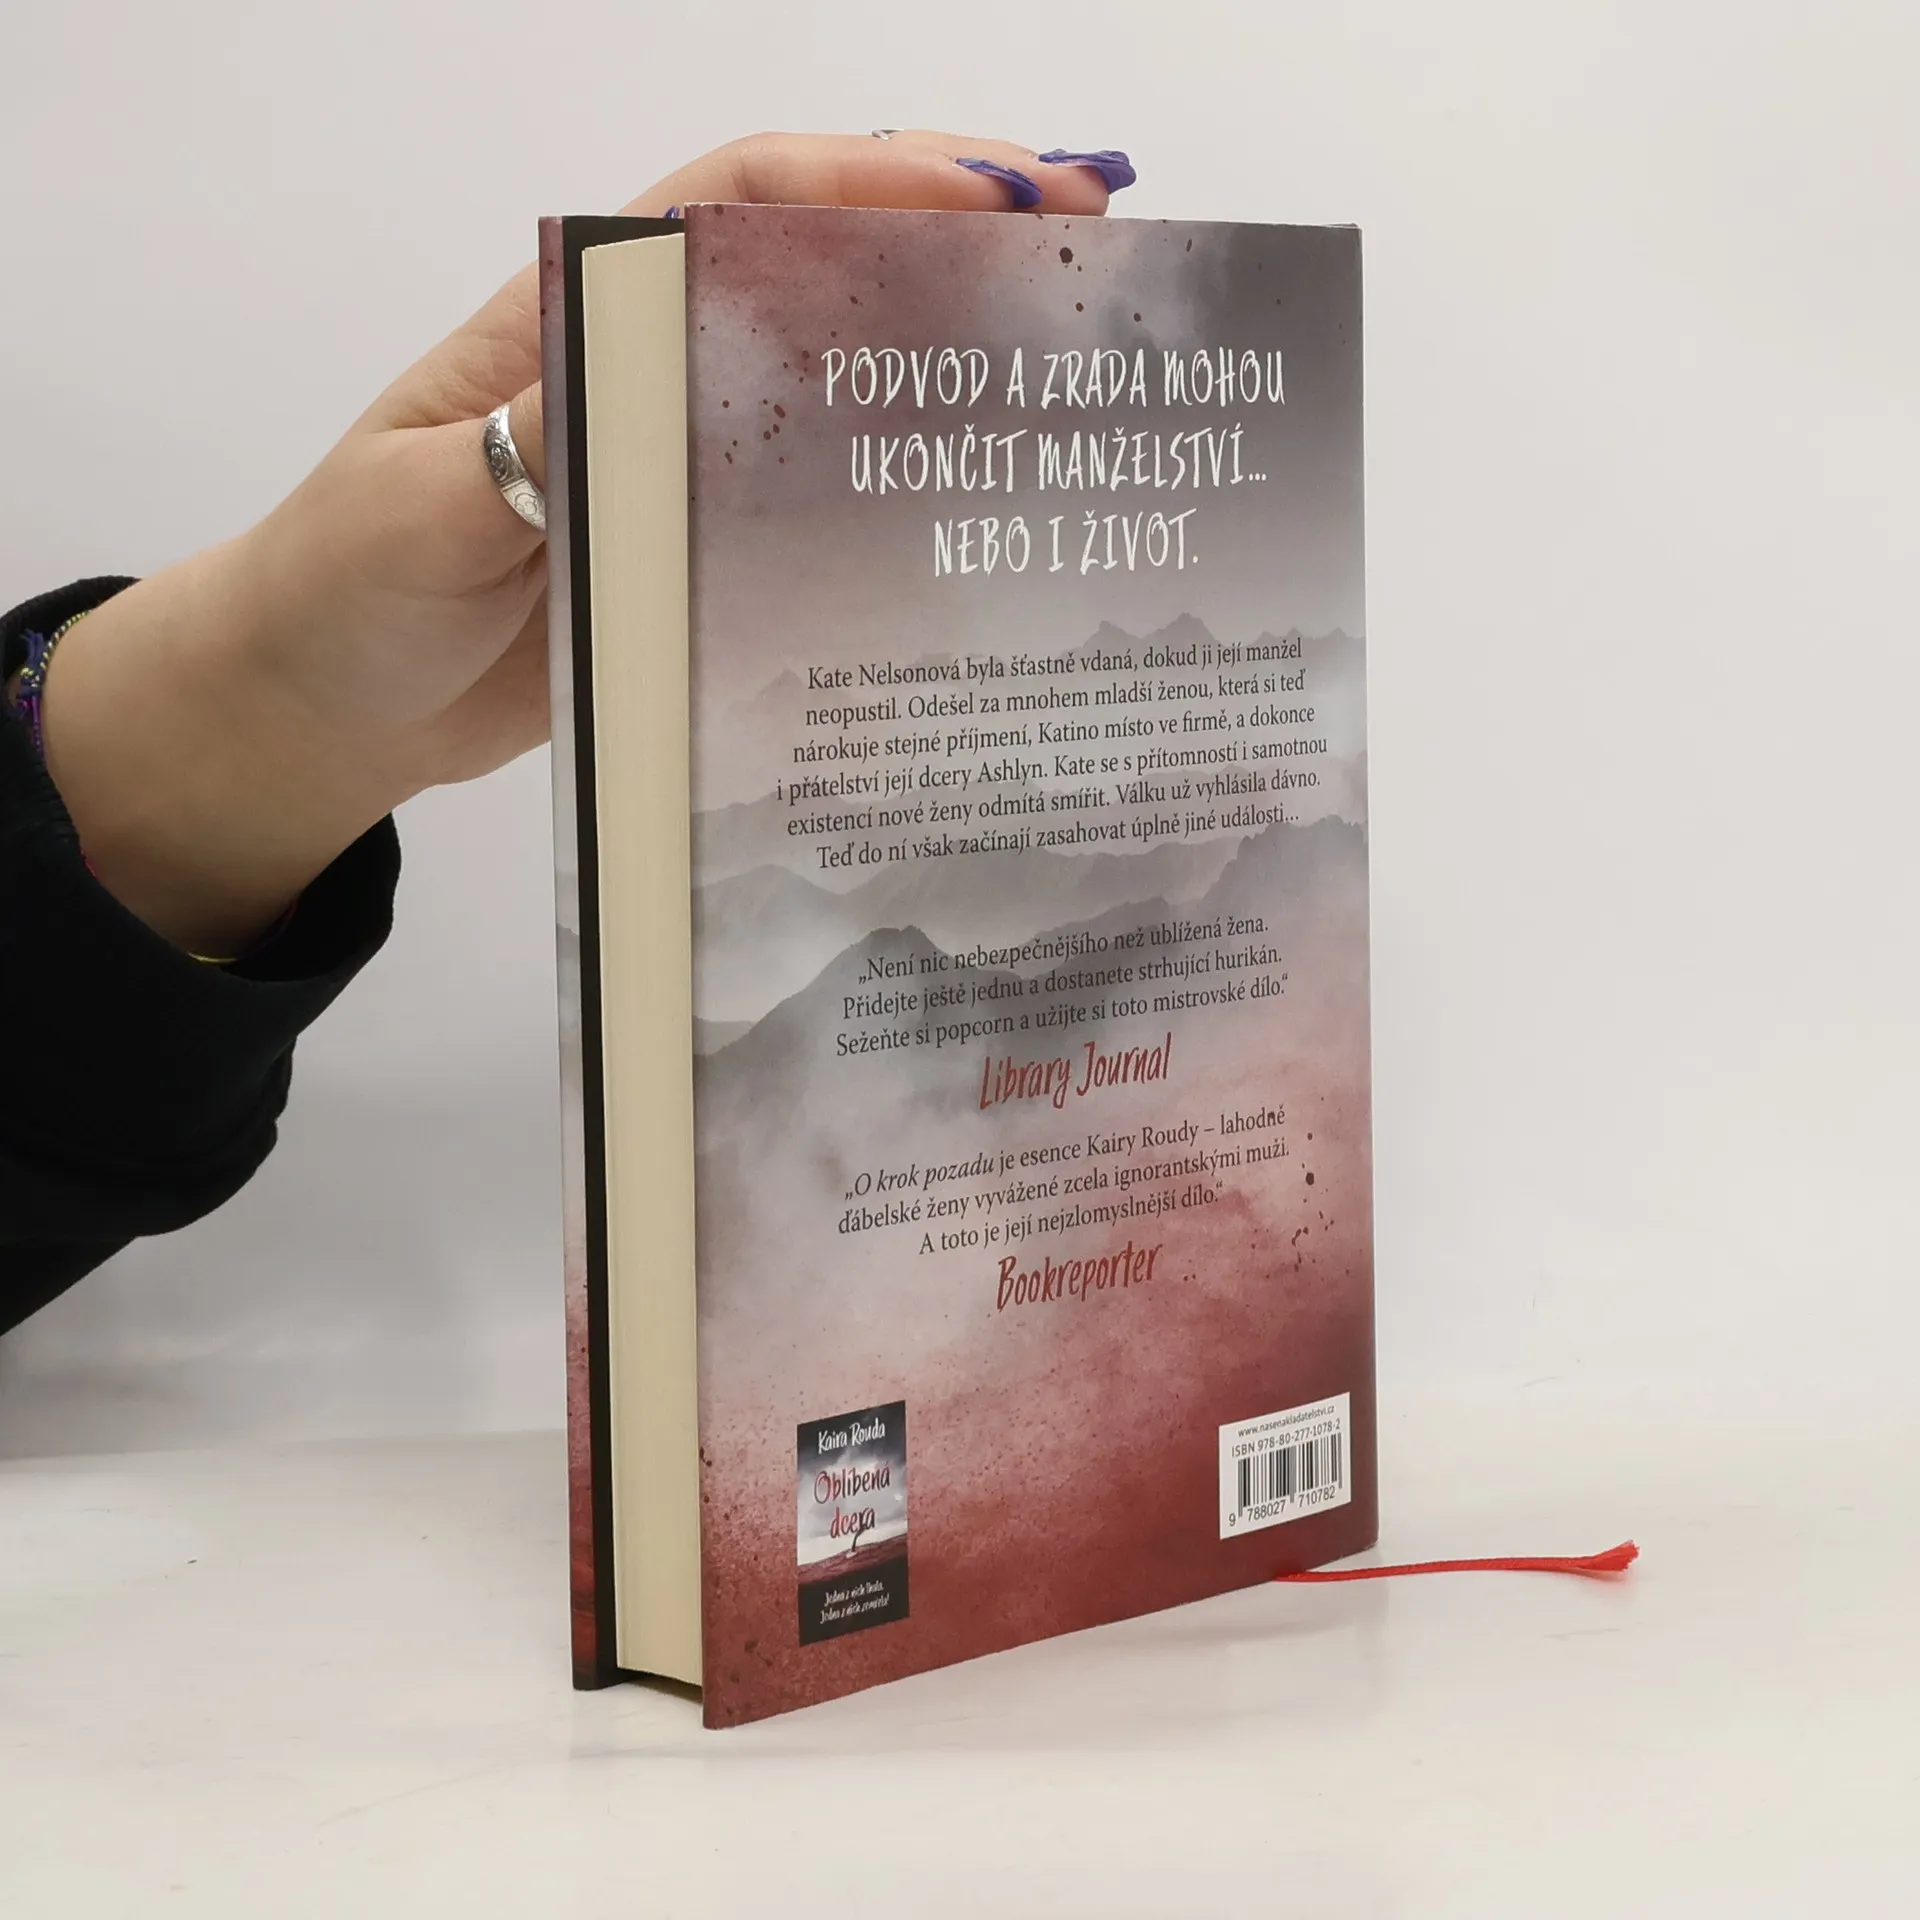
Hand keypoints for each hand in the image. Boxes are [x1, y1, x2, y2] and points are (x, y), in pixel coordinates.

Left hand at [39, 132, 1125, 955]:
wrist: (322, 710)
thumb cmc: (345, 590)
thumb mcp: (417, 508)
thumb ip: (526, 441)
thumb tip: (639, 366)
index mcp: (572, 322)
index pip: (737, 208)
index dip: (870, 182)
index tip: (1000, 196)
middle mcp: (650, 375)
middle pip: (818, 268)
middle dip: (953, 239)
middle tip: (1093, 251)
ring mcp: (684, 468)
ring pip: (835, 383)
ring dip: (950, 360)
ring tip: (1073, 363)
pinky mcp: (700, 559)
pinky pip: (815, 509)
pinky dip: (902, 495)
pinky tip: (983, 513)